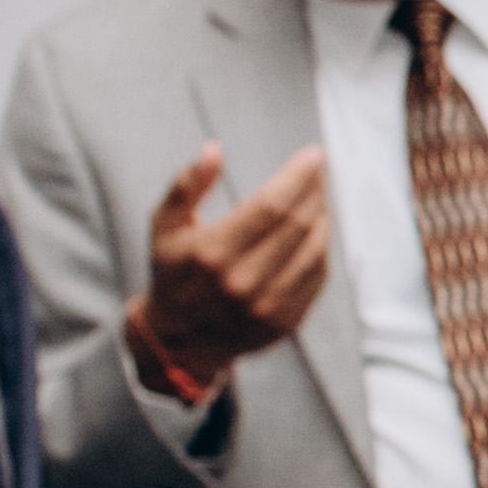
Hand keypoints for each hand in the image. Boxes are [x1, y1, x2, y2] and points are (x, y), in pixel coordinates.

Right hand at [134, 142, 330, 385]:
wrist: (178, 337)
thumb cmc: (173, 270)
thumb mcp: (164, 224)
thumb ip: (186, 185)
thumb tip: (213, 149)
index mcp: (212, 253)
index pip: (271, 205)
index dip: (298, 176)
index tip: (314, 155)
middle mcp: (241, 282)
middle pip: (298, 225)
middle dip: (314, 191)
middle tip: (318, 171)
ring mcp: (266, 307)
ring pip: (314, 250)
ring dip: (322, 217)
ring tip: (318, 197)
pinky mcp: (284, 322)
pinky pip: (316, 276)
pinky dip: (320, 248)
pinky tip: (315, 230)